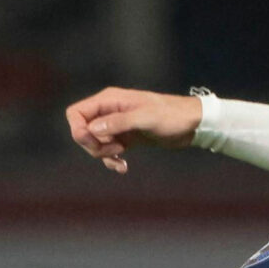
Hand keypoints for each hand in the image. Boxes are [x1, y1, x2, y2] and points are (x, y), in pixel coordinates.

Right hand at [65, 87, 202, 173]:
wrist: (191, 124)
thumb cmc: (171, 116)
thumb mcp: (145, 118)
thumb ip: (118, 122)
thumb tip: (92, 129)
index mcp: (109, 100)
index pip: (76, 113)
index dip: (78, 130)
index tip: (93, 142)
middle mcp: (109, 111)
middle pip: (83, 131)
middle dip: (93, 146)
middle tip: (114, 151)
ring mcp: (117, 125)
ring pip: (94, 143)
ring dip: (103, 155)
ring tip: (122, 157)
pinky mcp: (126, 138)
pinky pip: (108, 151)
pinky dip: (112, 161)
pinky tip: (123, 167)